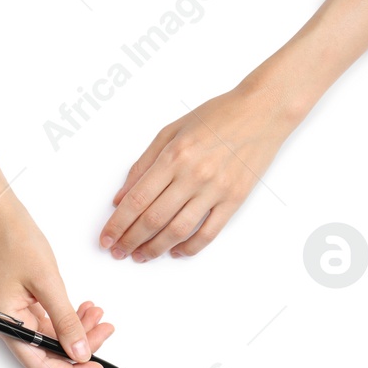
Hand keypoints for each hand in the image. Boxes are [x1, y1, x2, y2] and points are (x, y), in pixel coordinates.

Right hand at [0, 203, 114, 367]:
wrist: (1, 216)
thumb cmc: (15, 242)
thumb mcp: (48, 282)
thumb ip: (66, 321)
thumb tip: (81, 352)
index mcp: (4, 324)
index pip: (39, 364)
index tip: (96, 366)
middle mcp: (6, 326)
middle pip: (48, 353)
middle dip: (79, 345)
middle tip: (105, 330)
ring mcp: (13, 317)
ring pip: (51, 338)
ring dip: (77, 330)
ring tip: (98, 314)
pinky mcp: (21, 307)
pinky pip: (48, 323)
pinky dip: (68, 318)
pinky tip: (85, 308)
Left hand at [100, 82, 296, 260]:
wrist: (261, 111)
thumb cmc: (216, 116)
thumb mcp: (171, 131)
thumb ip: (143, 164)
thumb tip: (121, 198)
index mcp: (174, 155)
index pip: (137, 199)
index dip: (117, 224)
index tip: (106, 238)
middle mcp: (193, 174)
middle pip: (153, 219)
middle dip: (130, 240)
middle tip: (117, 252)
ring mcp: (215, 189)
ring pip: (178, 231)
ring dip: (155, 248)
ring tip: (140, 256)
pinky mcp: (234, 199)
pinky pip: (208, 233)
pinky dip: (189, 248)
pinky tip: (174, 252)